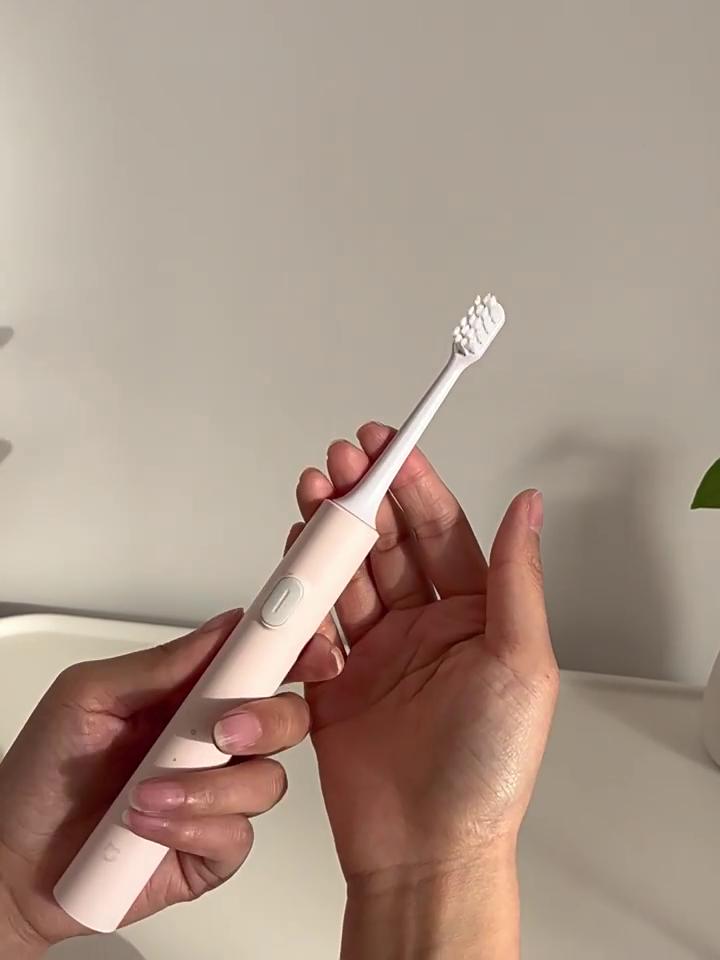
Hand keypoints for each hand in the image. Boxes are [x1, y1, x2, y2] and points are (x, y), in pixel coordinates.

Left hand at [0, 609, 342, 954]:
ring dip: (207, 786)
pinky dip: (191, 828)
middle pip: (288, 718)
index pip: (263, 661)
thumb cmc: (44, 775)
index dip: (297, 648)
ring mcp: (218, 796)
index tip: (309, 642)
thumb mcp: (88, 695)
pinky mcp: (212, 849)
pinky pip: (237, 836)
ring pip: (267, 782)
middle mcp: (215, 741)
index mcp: (194, 694)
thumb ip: (160, 664)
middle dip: (268, 719)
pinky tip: (147, 825)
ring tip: (147, 791)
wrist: (13, 862)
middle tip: (222, 728)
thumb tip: (223, 628)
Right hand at [295, 423, 557, 957]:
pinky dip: (301, 590)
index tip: (390, 447)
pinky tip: (296, 561)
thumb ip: (516, 579)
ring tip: (312, 498)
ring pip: (347, 573)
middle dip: (362, 498)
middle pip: (387, 542)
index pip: (440, 530)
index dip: (413, 484)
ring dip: (328, 535)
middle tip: (339, 464)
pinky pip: (313, 623)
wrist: (425, 851)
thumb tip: (528, 507)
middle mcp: (423, 627)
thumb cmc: (485, 772)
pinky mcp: (332, 681)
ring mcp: (375, 652)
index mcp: (474, 616)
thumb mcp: (521, 665)